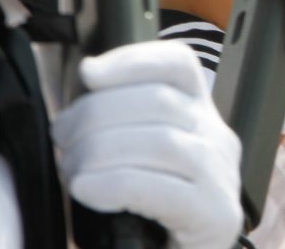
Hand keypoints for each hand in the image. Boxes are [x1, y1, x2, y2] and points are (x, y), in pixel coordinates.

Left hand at [54, 41, 243, 248]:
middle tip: (63, 141)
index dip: (131, 61)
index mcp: (200, 118)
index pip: (177, 66)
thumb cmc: (145, 222)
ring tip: (72, 172)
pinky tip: (87, 190)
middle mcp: (219, 140)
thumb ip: (117, 129)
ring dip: (100, 152)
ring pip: (158, 140)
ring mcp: (222, 177)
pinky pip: (156, 186)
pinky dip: (113, 184)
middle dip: (96, 114)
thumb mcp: (134, 161)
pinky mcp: (215, 215)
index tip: (88, 74)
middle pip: (158, 101)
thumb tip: (77, 100)